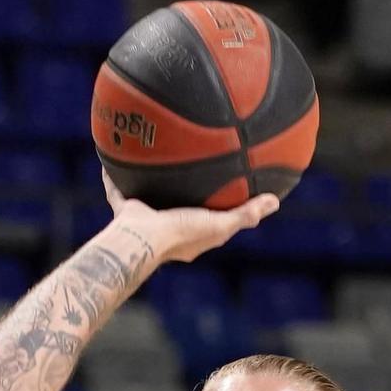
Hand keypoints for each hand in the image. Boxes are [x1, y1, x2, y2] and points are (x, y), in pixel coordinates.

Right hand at [103, 171, 279, 264]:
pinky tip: (116, 152)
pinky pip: (119, 189)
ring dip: (153, 183)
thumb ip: (246, 214)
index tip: (229, 195)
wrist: (142, 238)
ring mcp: (146, 220)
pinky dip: (115, 176)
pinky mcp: (126, 210)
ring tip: (157, 159)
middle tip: (195, 174)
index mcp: (191, 237)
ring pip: (150, 198)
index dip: (220, 212)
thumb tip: (275, 202)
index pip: (210, 224)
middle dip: (186, 195)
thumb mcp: (221, 225)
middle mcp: (169, 229)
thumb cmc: (182, 234)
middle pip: (180, 209)